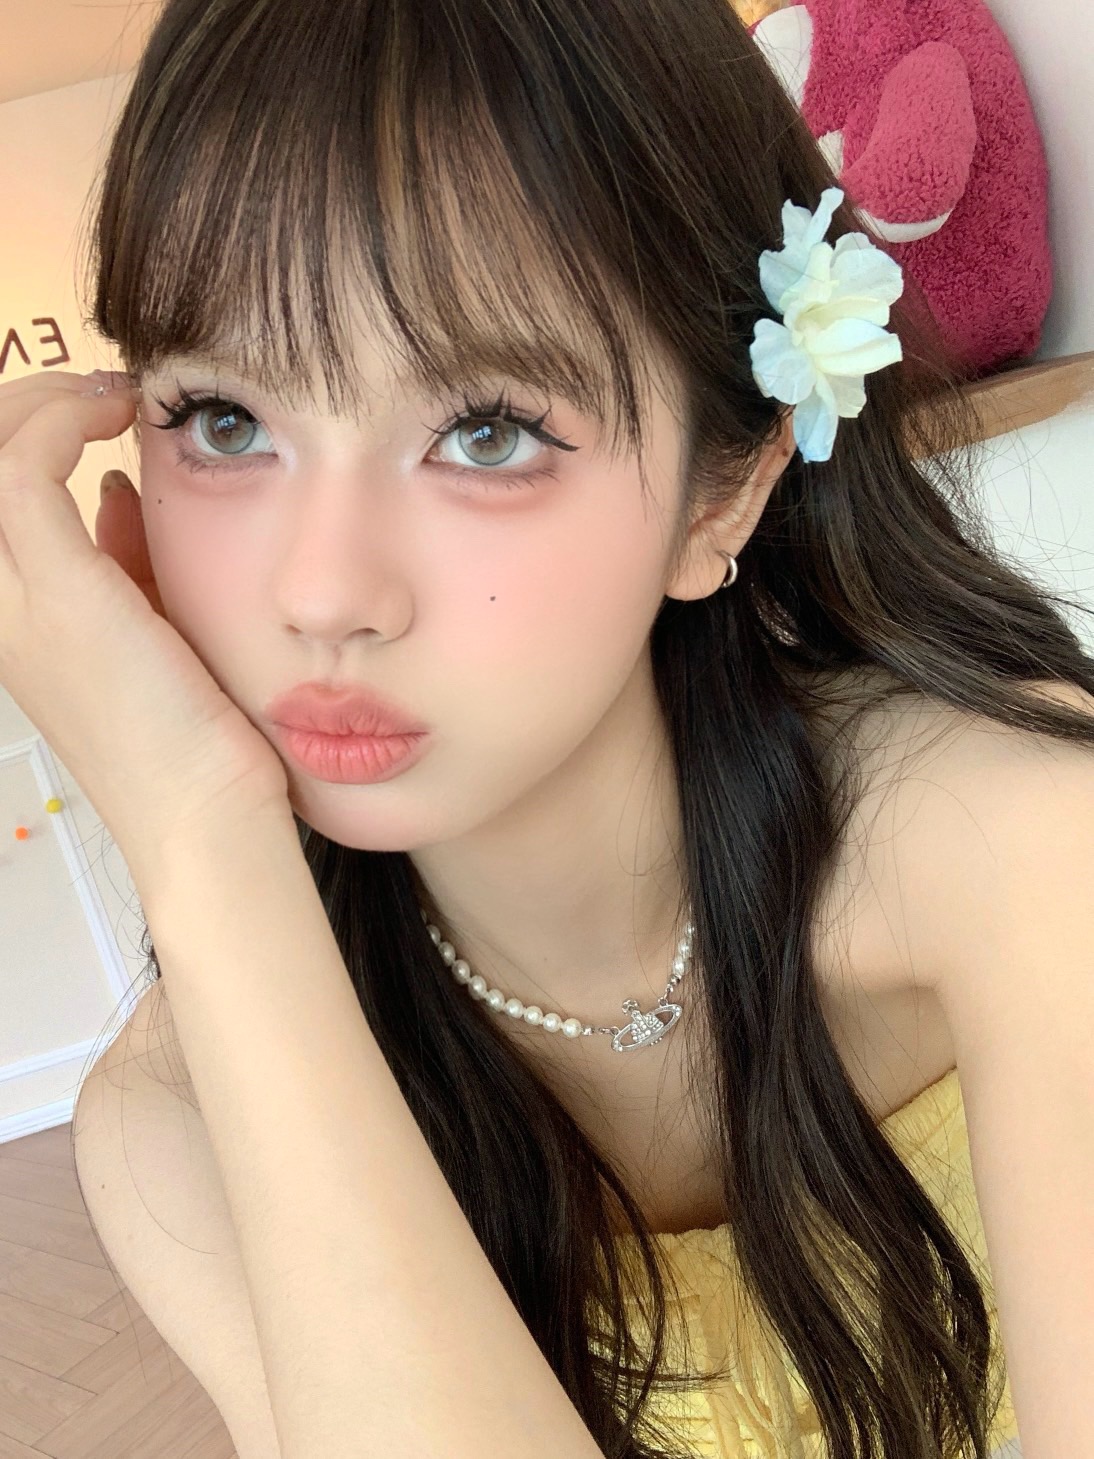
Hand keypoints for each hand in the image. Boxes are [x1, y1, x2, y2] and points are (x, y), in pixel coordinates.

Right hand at [0, 370, 289, 874]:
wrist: (208, 820)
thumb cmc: (196, 737)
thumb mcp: (149, 629)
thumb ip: (121, 559)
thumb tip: (112, 491)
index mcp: (13, 619)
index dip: (18, 431)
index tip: (96, 411)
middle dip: (16, 406)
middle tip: (94, 392)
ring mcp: (17, 607)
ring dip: (34, 403)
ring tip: (103, 397)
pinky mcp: (61, 600)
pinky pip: (25, 470)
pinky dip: (63, 420)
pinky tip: (117, 416)